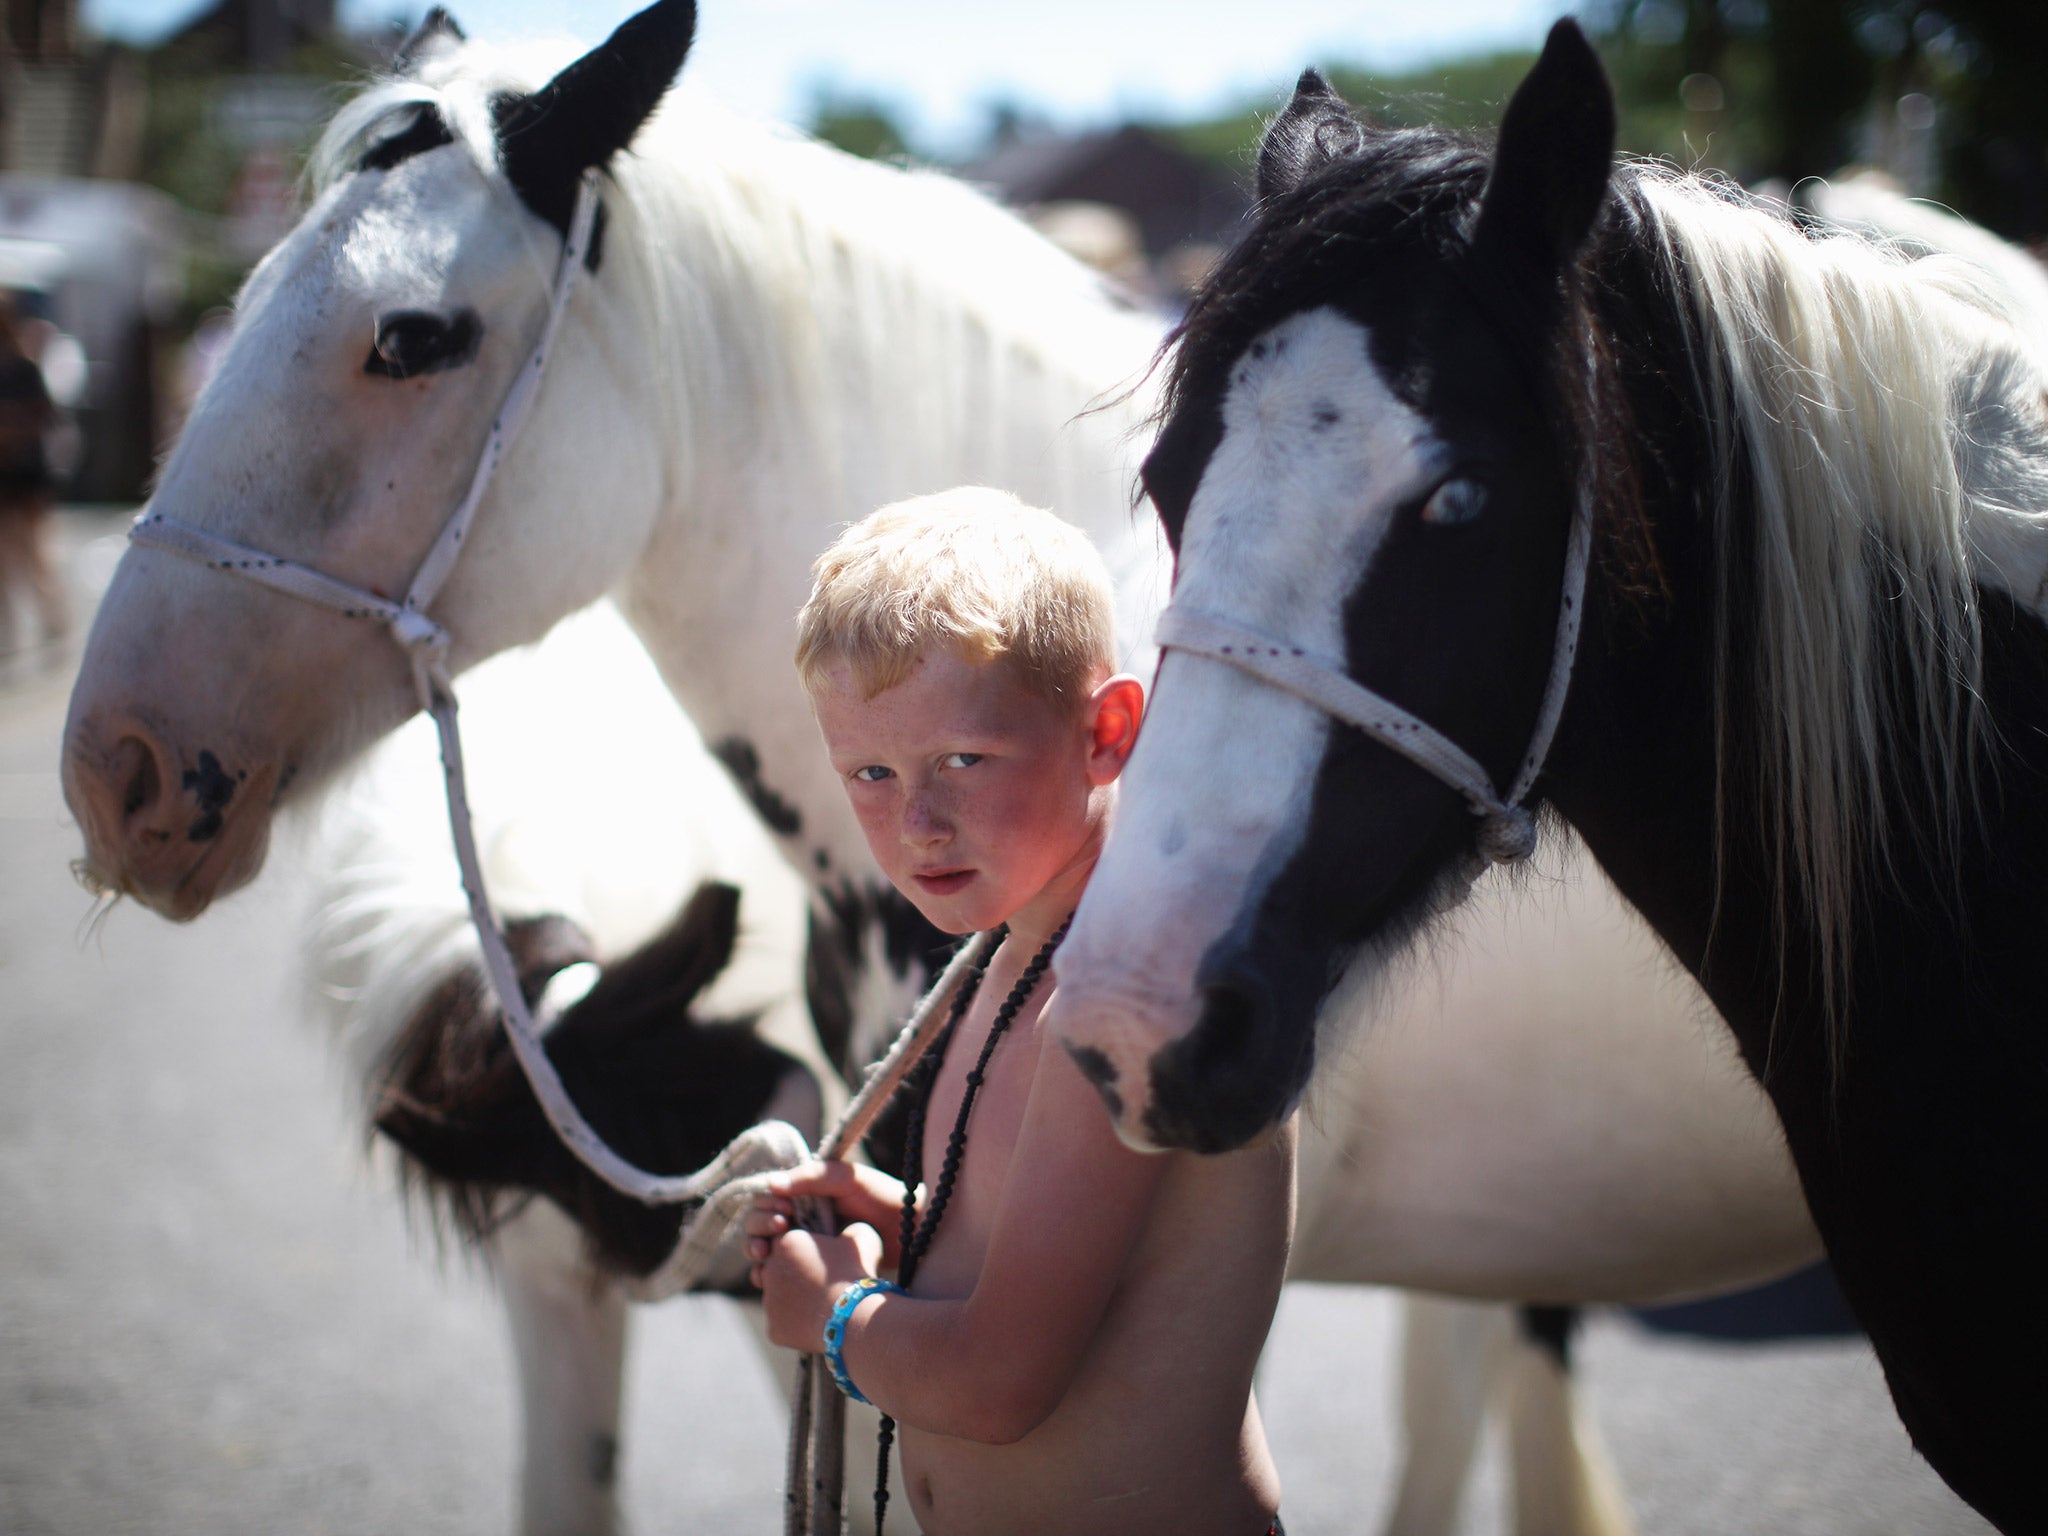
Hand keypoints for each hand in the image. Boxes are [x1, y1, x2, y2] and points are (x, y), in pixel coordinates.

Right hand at [744, 1160, 908, 1270]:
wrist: (910, 1234)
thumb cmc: (883, 1198)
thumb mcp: (847, 1179)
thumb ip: (811, 1177)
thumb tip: (771, 1184)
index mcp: (804, 1194)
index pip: (767, 1197)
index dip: (766, 1203)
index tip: (783, 1210)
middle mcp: (799, 1220)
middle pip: (758, 1224)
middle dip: (758, 1226)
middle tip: (778, 1229)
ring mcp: (804, 1247)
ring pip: (764, 1251)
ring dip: (756, 1250)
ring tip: (766, 1253)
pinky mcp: (810, 1272)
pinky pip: (778, 1275)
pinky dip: (766, 1275)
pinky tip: (768, 1277)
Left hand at [754, 1223, 885, 1351]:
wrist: (853, 1316)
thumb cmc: (856, 1273)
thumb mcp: (863, 1239)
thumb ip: (850, 1231)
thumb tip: (849, 1235)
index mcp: (786, 1242)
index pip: (789, 1242)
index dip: (806, 1251)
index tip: (823, 1260)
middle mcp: (769, 1270)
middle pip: (779, 1270)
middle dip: (796, 1276)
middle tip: (822, 1283)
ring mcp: (769, 1302)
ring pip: (779, 1299)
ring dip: (796, 1301)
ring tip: (823, 1306)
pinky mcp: (774, 1329)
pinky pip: (784, 1325)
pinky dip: (798, 1325)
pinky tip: (819, 1324)